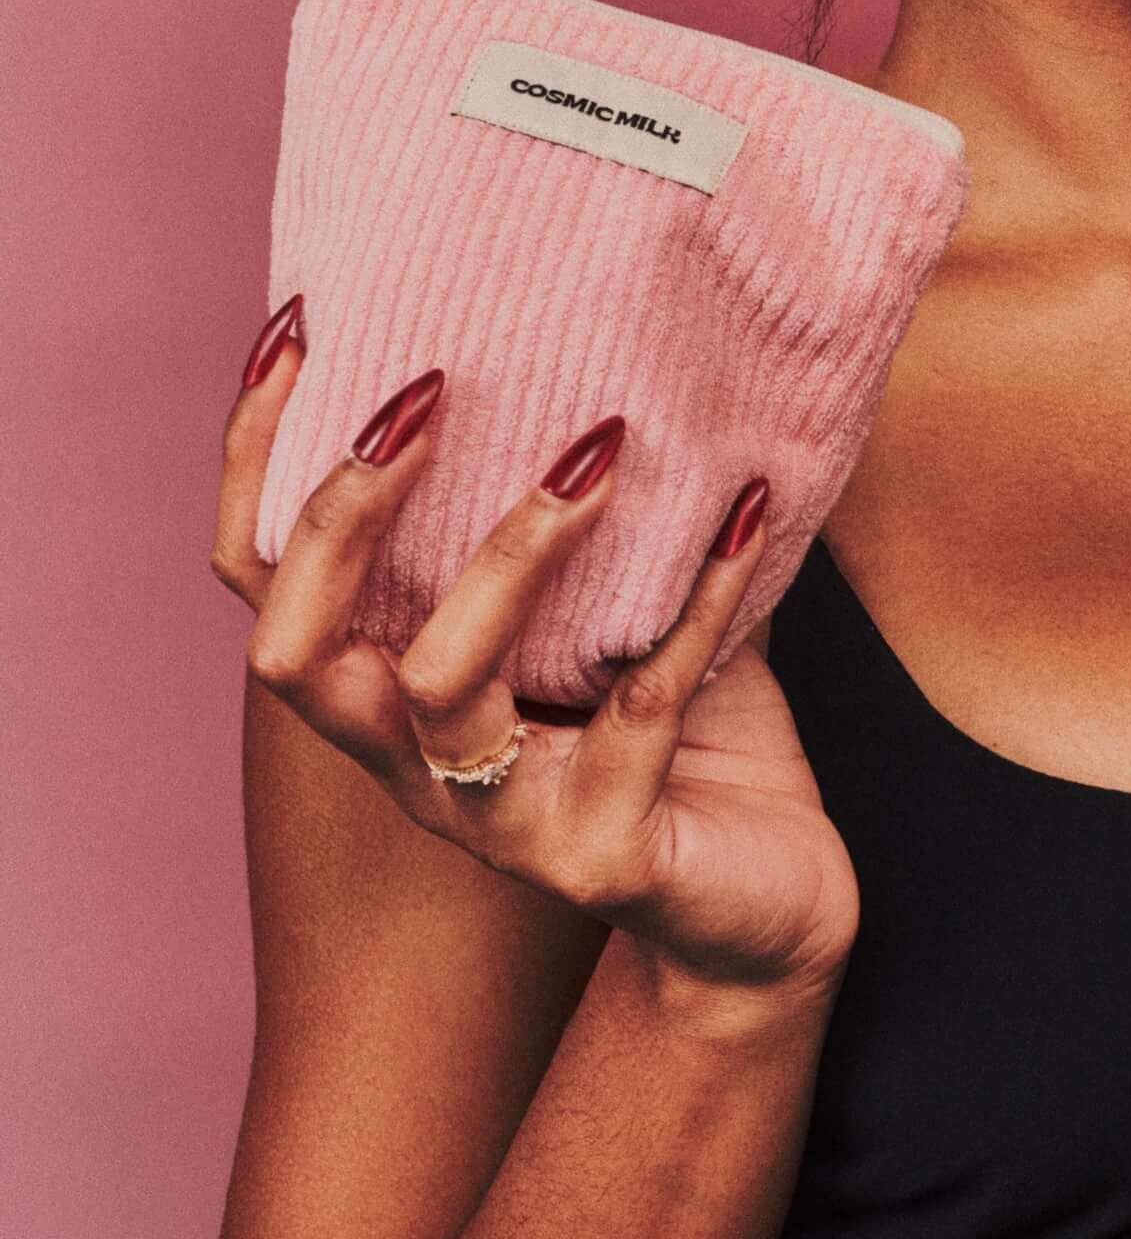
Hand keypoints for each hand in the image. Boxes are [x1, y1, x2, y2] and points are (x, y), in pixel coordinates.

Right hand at [212, 315, 858, 998]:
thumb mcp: (620, 614)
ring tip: (602, 444)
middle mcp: (413, 770)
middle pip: (297, 649)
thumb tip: (614, 335)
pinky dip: (697, 602)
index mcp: (391, 699)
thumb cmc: (685, 744)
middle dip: (342, 512)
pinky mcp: (599, 860)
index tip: (301, 329)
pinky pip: (638, 711)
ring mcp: (498, 828)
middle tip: (427, 390)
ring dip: (513, 550)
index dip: (255, 464)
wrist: (768, 908)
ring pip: (440, 685)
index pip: (264, 583)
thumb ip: (590, 510)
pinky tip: (748, 517)